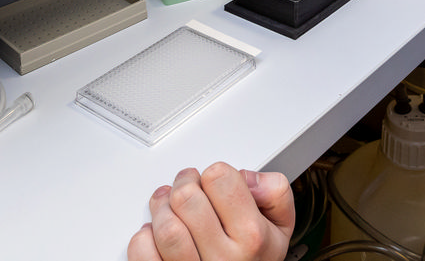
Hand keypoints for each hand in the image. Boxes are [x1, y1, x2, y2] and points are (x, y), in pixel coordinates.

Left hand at [129, 163, 294, 260]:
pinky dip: (144, 237)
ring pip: (164, 226)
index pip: (219, 179)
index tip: (213, 182)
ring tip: (170, 207)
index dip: (213, 174)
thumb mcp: (281, 225)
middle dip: (184, 183)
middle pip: (186, 198)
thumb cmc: (255, 259)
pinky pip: (143, 252)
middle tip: (188, 186)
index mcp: (251, 236)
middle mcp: (223, 257)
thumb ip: (274, 191)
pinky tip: (158, 235)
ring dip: (161, 208)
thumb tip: (247, 178)